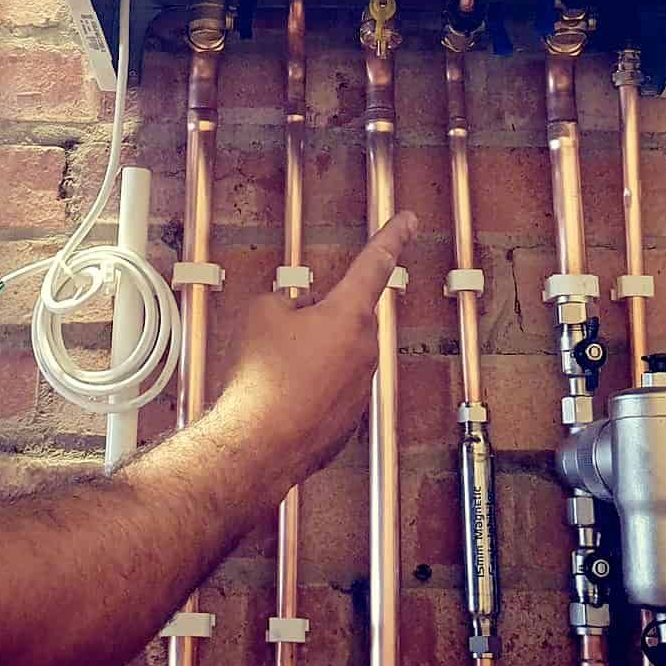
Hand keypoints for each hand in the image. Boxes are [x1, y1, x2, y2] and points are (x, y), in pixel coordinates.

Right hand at [215, 212, 418, 484]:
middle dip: (317, 320)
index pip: (375, 263)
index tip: (407, 220)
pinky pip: (328, 391)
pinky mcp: (348, 421)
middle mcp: (365, 350)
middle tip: (281, 336)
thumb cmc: (262, 380)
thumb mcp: (263, 313)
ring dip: (308, 358)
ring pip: (335, 356)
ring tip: (273, 373)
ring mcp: (360, 388)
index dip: (391, 236)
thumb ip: (287, 300)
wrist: (258, 445)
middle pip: (346, 317)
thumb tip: (295, 311)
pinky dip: (306, 390)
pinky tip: (280, 398)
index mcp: (350, 314)